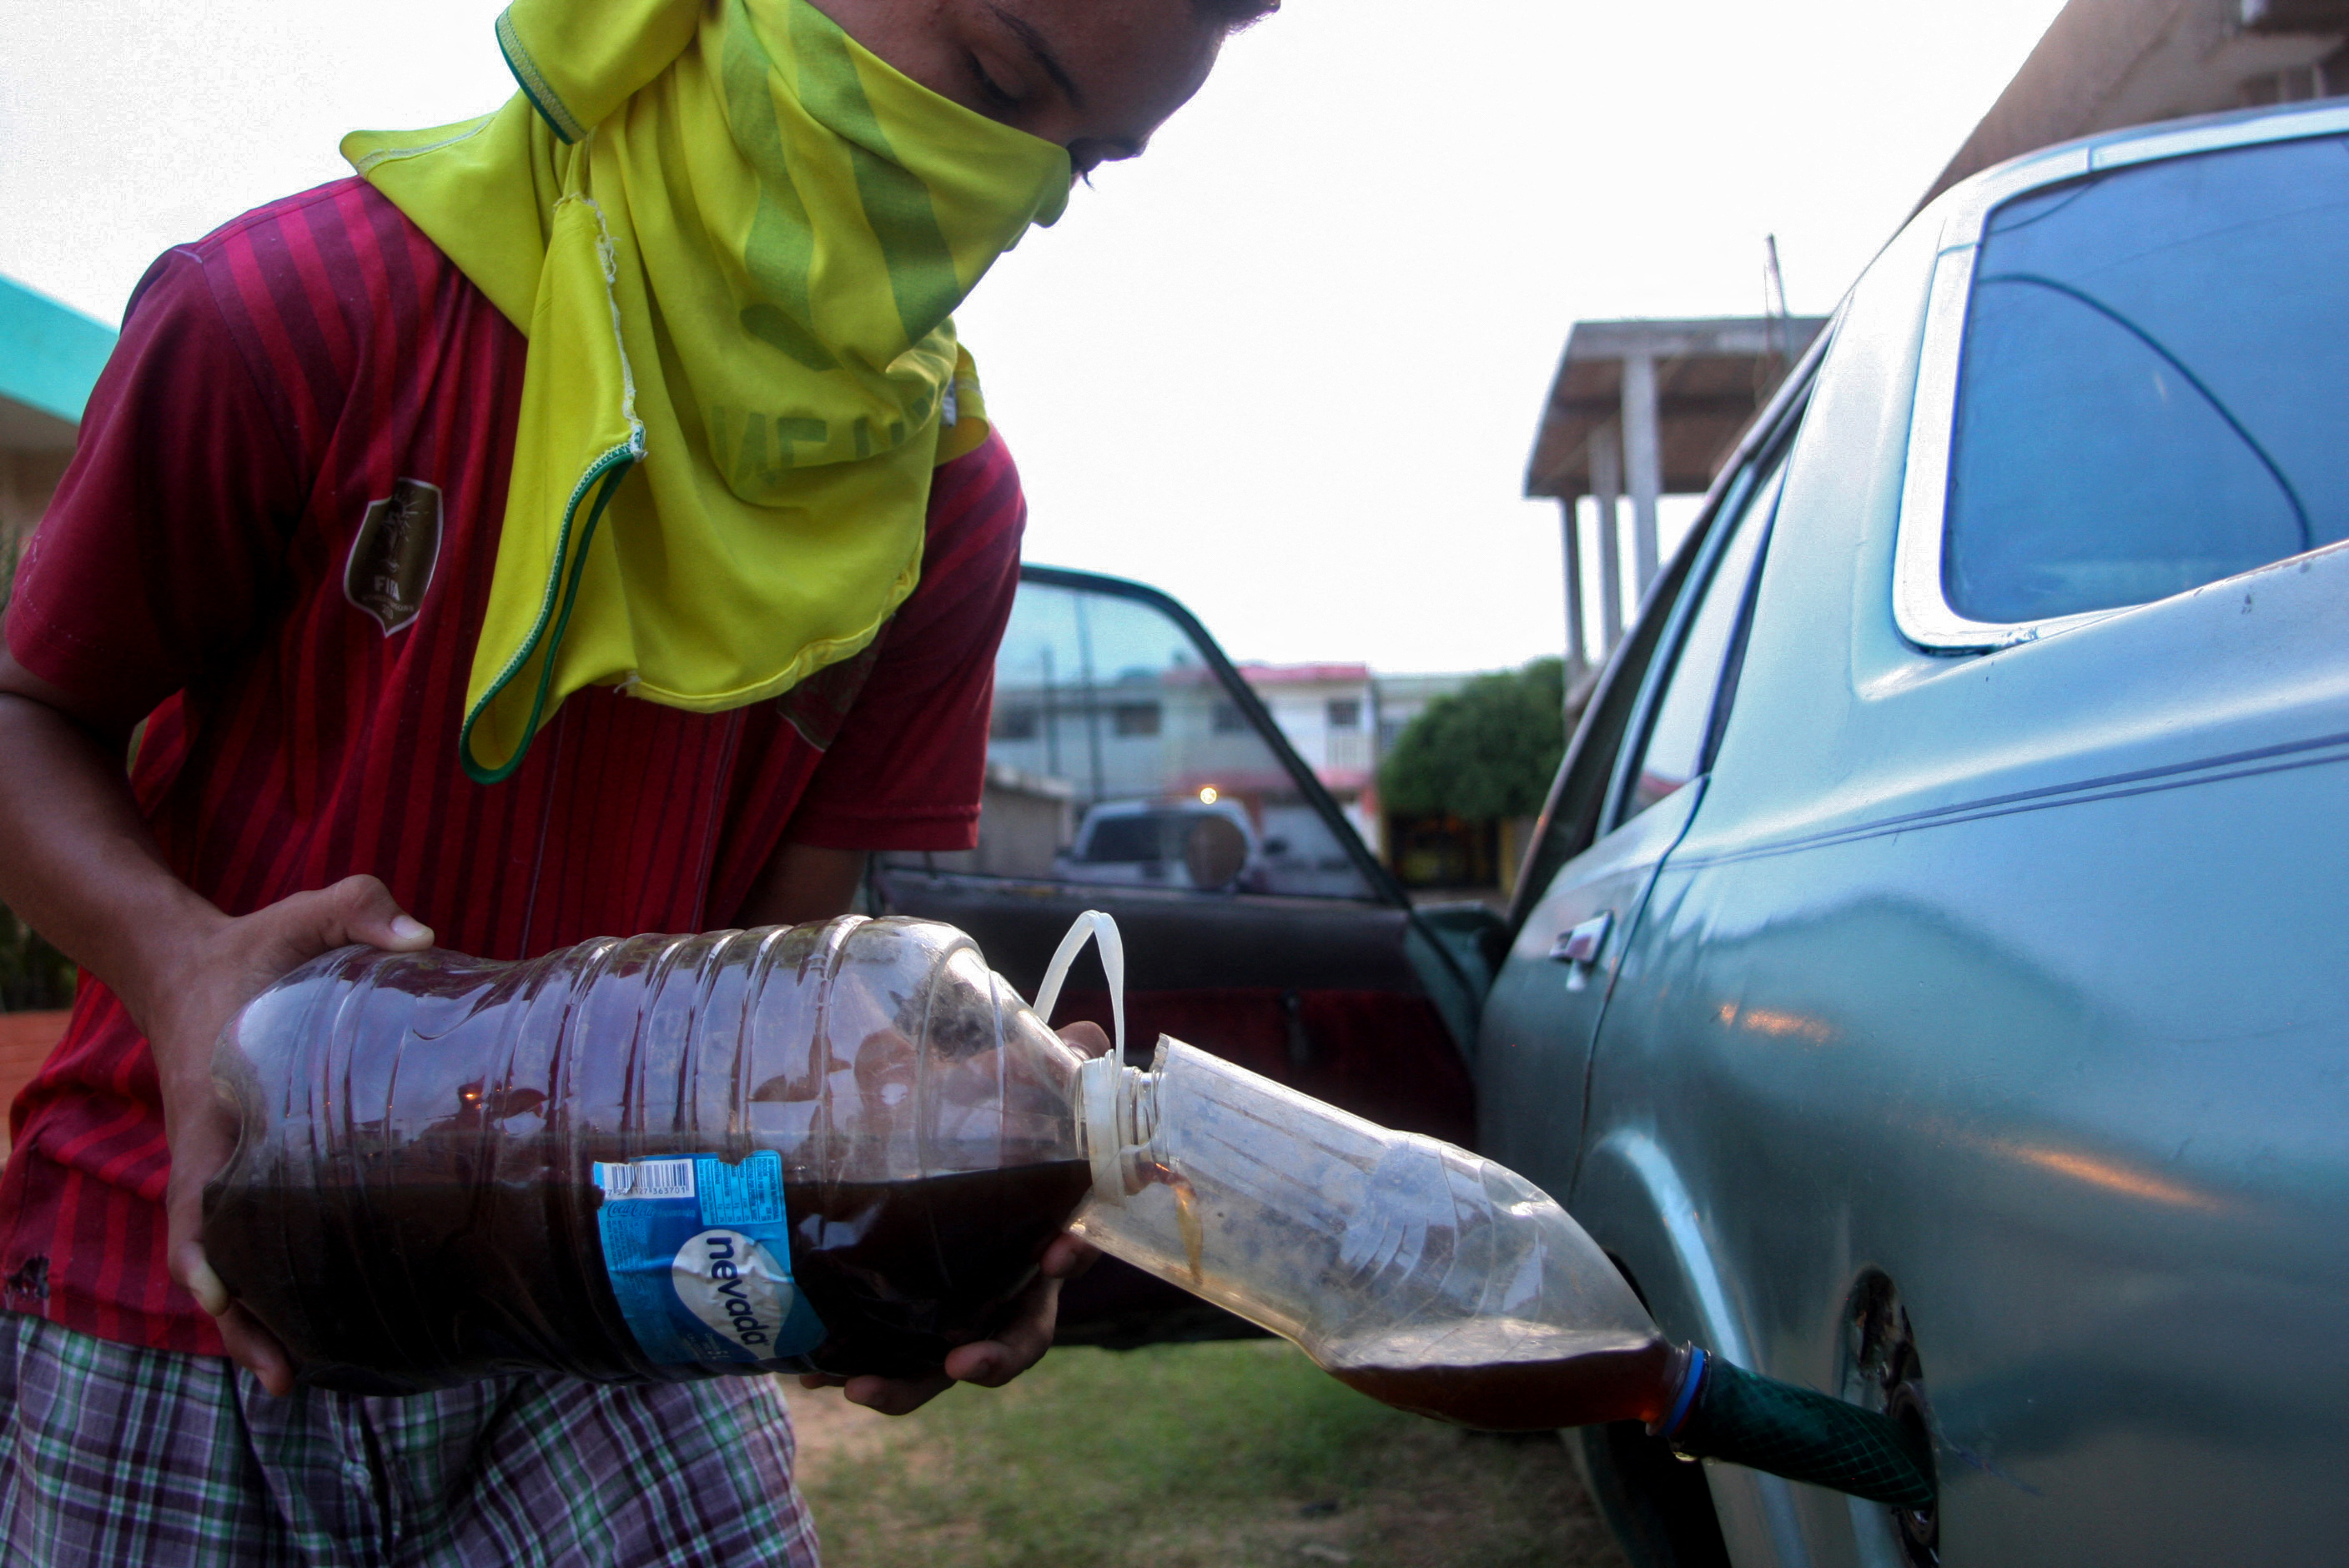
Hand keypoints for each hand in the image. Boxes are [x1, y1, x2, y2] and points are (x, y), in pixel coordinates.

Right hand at [137, 875, 433, 1396]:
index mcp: (217, 1097)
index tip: (221, 1292)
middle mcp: (210, 1146)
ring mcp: (221, 1165)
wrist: (189, 963)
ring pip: (225, 1257)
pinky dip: (264, 1285)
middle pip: (208, 1249)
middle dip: (238, 1316)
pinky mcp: (241, 1170)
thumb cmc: (259, 945)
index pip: (199, 1181)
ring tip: (294, 1381)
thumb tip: (424, 938)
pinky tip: (311, 1328)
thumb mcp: (306, 914)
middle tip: (284, 1377)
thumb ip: (360, 909)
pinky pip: (244, 1237)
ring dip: (251, 1319)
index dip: (208, 1242)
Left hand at [797, 1020, 1109, 1415]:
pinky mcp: (910, 1322)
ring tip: (860, 1389)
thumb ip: (1029, 1063)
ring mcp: (959, 1309)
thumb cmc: (978, 1120)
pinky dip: (854, 1365)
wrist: (923, 1141)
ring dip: (911, 1383)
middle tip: (964, 1362)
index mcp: (1038, 1228)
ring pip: (948, 1361)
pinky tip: (808, 1376)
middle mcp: (1007, 1282)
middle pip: (1020, 1334)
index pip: (1071, 1249)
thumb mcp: (994, 1086)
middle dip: (997, 1356)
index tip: (1059, 1249)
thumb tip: (1084, 1034)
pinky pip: (889, 1356)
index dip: (1071, 1255)